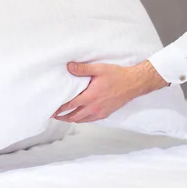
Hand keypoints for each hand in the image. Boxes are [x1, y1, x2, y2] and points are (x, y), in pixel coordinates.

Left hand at [54, 60, 168, 122]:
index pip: (70, 106)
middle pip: (74, 117)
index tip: (52, 110)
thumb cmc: (117, 75)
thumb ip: (82, 69)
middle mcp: (94, 107)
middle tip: (54, 115)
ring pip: (82, 120)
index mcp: (90, 97)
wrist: (134, 84)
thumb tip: (69, 67)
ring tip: (64, 117)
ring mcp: (100, 112)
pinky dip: (82, 120)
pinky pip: (90, 120)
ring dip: (72, 119)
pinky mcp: (106, 114)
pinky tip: (80, 116)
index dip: (59, 109)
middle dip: (63, 117)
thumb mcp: (99, 69)